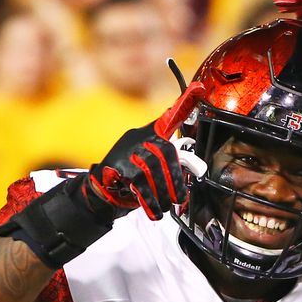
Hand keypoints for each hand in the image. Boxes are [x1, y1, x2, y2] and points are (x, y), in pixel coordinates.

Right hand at [86, 81, 205, 219]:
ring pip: (154, 171)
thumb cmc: (135, 174)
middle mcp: (140, 136)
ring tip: (166, 207)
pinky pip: (141, 185)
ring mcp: (128, 150)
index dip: (185, 103)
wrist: (102, 187)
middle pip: (166, 153)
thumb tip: (197, 171)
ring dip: (163, 195)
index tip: (199, 89)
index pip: (170, 116)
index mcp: (152, 133)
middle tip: (179, 199)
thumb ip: (173, 163)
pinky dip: (151, 202)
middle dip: (175, 180)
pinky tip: (156, 212)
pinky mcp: (119, 166)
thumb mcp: (154, 164)